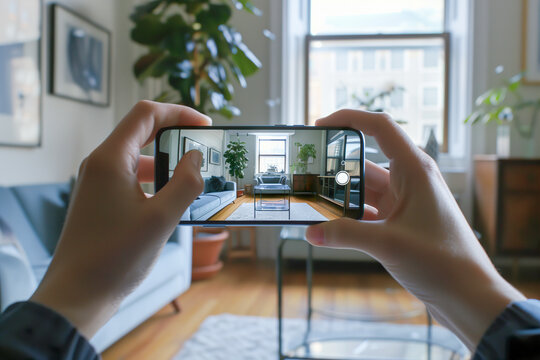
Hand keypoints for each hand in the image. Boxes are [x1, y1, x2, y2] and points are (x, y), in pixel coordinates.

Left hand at [30, 101, 210, 337]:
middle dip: (174, 135)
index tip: (206, 125)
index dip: (179, 113)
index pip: (146, 115)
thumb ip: (185, 182)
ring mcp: (97, 182)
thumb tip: (195, 158)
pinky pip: (130, 176)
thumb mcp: (161, 218)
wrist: (78, 294)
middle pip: (141, 132)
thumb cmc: (116, 257)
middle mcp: (100, 164)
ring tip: (192, 175)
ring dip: (165, 160)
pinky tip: (171, 198)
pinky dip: (154, 178)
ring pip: (136, 156)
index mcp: (111, 160)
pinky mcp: (99, 199)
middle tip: (202, 149)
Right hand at [306, 110, 524, 349]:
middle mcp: (409, 180)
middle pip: (365, 161)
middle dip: (335, 165)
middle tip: (304, 169)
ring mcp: (404, 202)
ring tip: (309, 197)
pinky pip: (368, 210)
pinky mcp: (400, 222)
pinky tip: (328, 222)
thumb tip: (310, 232)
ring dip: (340, 194)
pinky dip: (348, 214)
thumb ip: (346, 235)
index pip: (380, 127)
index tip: (320, 125)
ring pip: (364, 189)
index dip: (349, 118)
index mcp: (414, 170)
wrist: (468, 293)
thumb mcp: (388, 244)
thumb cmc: (442, 261)